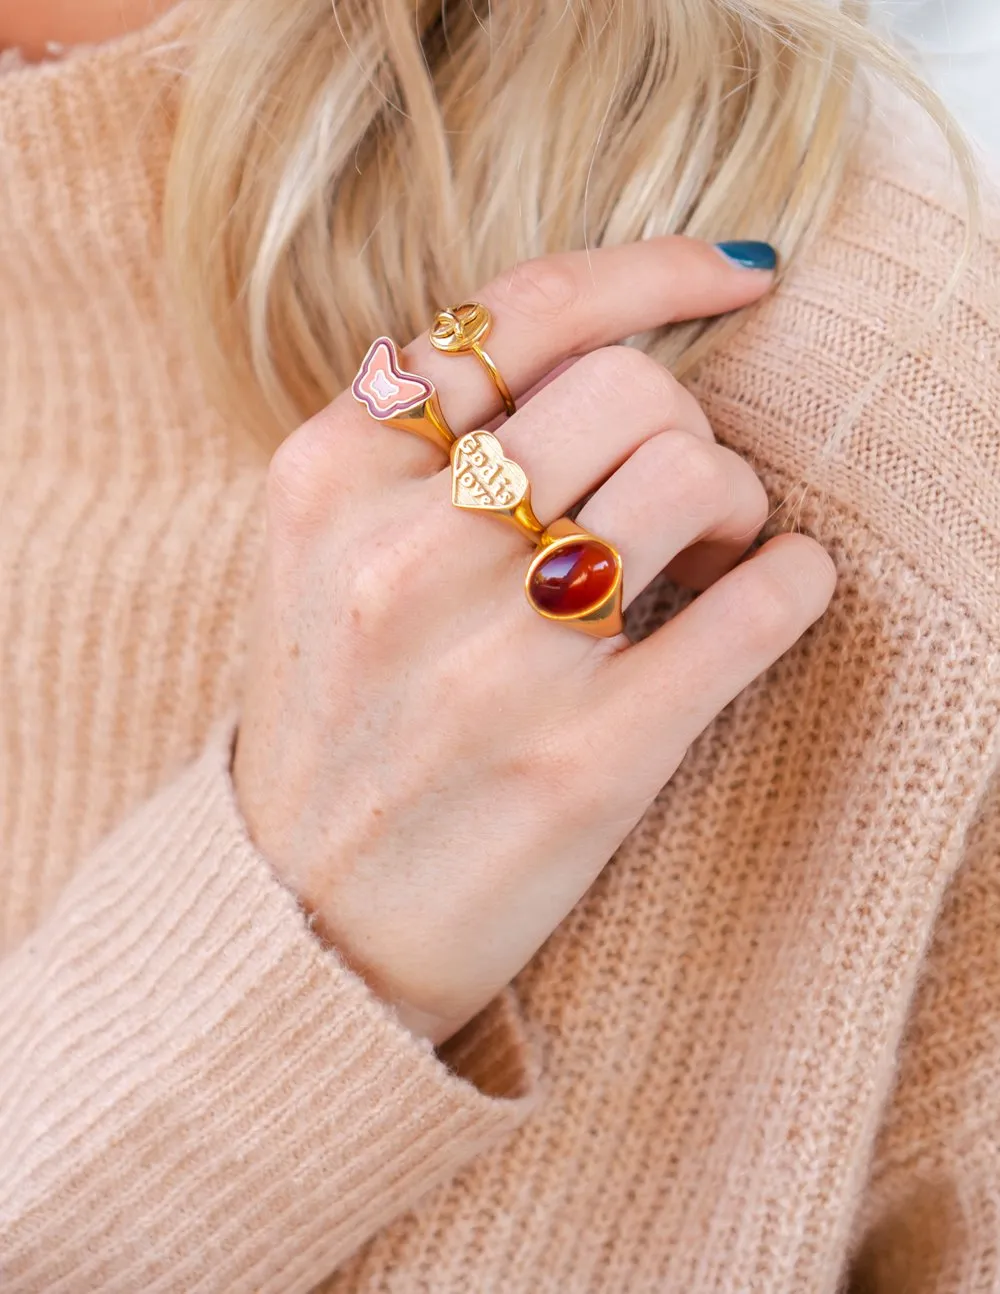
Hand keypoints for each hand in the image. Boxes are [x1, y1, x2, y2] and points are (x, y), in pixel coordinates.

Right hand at [233, 238, 834, 1044]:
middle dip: (687, 428)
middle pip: (633, 389)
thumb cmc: (328, 725)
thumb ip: (417, 451)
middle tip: (681, 498)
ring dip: (738, 506)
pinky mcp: (586, 761)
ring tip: (705, 559)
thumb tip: (606, 365)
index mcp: (328, 483)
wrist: (302, 923)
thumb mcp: (316, 559)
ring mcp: (494, 663)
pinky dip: (793, 581)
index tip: (741, 275)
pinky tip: (776, 593)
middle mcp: (402, 557)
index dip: (656, 269)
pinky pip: (756, 609)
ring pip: (696, 476)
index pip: (523, 311)